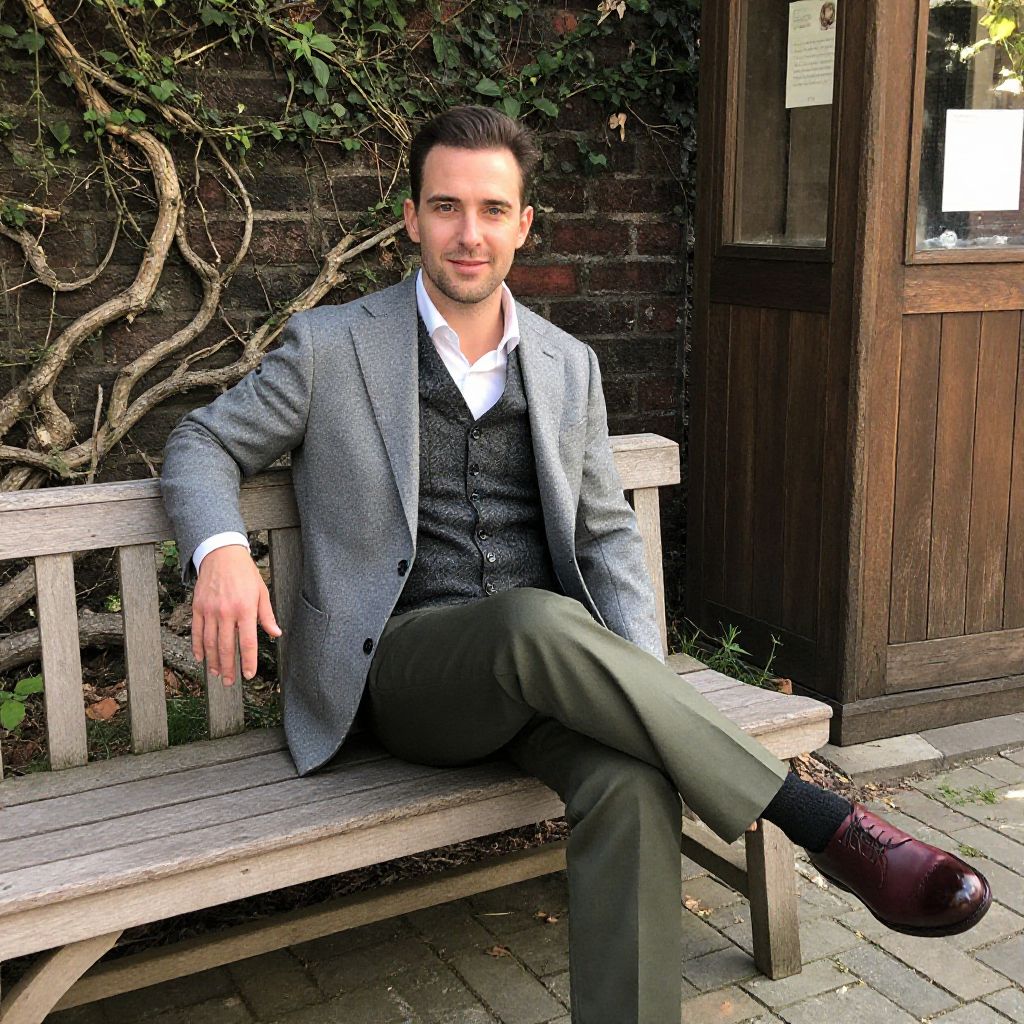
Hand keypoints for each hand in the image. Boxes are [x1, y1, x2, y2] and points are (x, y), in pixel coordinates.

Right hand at [191, 544, 282, 684]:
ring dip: (213, 661)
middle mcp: (226, 612)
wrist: (221, 554)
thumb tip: (276, 634)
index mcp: (245, 609)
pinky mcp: (198, 608)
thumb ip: (266, 615)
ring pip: (209, 643)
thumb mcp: (261, 592)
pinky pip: (196, 632)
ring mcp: (210, 611)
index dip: (248, 661)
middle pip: (226, 647)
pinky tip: (201, 658)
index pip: (247, 643)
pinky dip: (198, 647)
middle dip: (229, 668)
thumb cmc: (245, 574)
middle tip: (230, 682)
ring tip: (217, 674)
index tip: (249, 675)